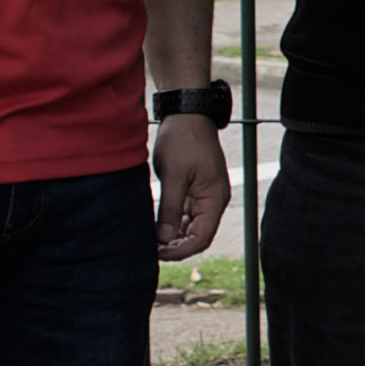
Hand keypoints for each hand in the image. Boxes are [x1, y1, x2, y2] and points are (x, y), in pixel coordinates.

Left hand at [150, 113, 231, 257]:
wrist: (187, 113)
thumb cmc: (183, 139)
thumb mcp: (173, 175)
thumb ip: (170, 209)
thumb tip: (164, 238)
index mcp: (214, 199)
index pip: (201, 239)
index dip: (180, 251)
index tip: (157, 253)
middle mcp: (214, 200)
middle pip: (197, 236)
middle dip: (175, 246)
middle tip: (150, 248)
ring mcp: (206, 195)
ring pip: (191, 227)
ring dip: (173, 236)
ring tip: (151, 239)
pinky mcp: (196, 189)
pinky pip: (187, 214)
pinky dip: (173, 222)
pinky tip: (157, 225)